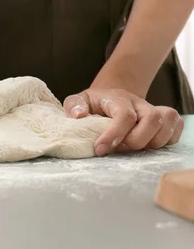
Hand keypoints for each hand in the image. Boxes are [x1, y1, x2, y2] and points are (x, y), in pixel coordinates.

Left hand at [64, 88, 183, 155]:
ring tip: (131, 148)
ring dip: (151, 143)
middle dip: (136, 141)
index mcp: (119, 98)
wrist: (111, 98)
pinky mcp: (164, 121)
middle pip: (152, 119)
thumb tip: (77, 115)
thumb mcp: (79, 100)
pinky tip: (147, 146)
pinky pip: (175, 131)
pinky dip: (166, 142)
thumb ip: (74, 106)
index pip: (124, 116)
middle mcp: (140, 104)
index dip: (114, 135)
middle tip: (118, 149)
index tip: (99, 150)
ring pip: (167, 125)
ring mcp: (154, 111)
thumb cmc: (93, 104)